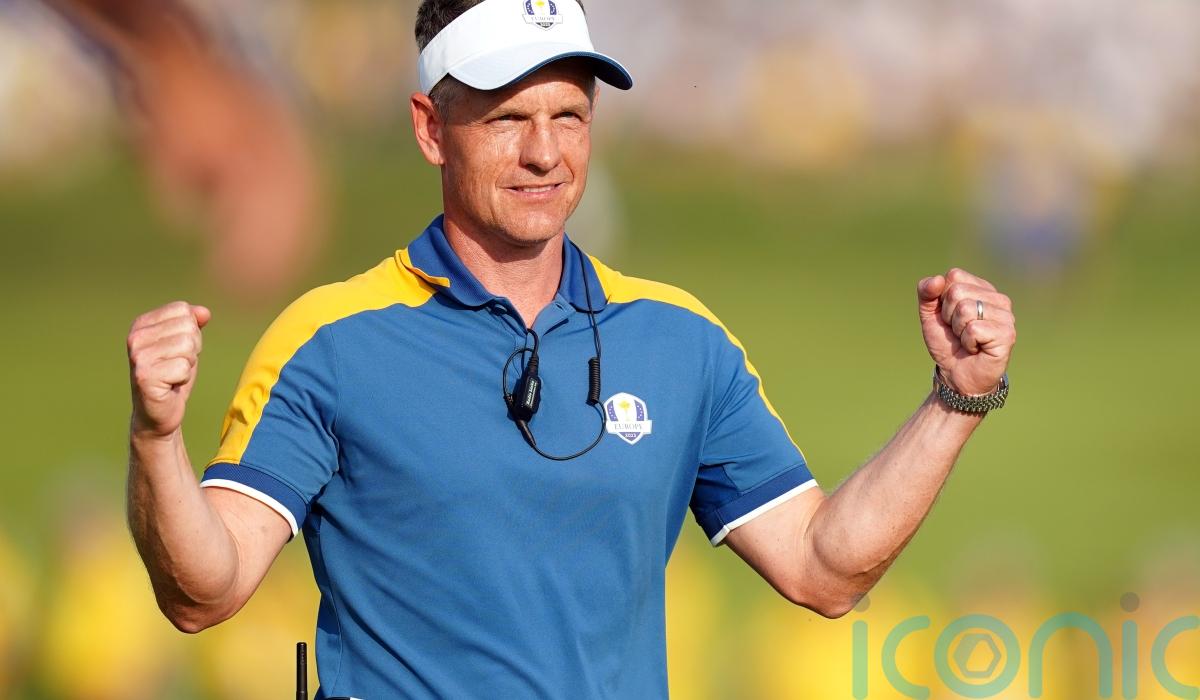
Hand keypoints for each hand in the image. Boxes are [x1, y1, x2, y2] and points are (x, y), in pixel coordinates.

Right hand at [127, 302, 210, 437]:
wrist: (157, 412)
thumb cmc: (173, 375)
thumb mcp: (186, 344)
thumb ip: (193, 323)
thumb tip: (204, 312)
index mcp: (141, 324)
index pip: (183, 310)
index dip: (191, 331)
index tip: (177, 350)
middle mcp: (135, 337)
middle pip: (188, 327)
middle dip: (192, 349)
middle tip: (176, 365)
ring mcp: (138, 357)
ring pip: (188, 346)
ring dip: (188, 364)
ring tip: (173, 375)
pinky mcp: (145, 376)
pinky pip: (184, 367)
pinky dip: (184, 378)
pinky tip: (170, 386)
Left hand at [917, 268, 1015, 395]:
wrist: (956, 375)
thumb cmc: (947, 343)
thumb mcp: (929, 315)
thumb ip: (926, 293)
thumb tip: (937, 280)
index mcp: (982, 288)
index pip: (954, 276)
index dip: (943, 299)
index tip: (949, 317)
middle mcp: (998, 299)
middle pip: (957, 292)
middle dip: (949, 316)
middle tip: (958, 332)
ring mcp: (1006, 316)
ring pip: (965, 309)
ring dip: (958, 330)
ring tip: (967, 340)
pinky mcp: (1007, 334)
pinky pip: (973, 329)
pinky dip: (967, 342)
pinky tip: (976, 349)